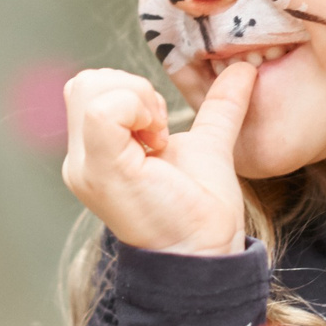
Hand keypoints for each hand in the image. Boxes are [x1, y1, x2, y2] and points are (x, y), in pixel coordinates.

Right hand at [61, 61, 254, 255]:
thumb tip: (244, 71)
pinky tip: (156, 144)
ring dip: (136, 99)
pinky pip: (103, 110)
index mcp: (97, 153)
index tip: (163, 127)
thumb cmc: (201, 213)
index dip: (129, 91)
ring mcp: (85, 166)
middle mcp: (81, 159)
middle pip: (86, 82)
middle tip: (161, 129)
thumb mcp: (208, 145)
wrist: (204, 254)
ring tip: (159, 138)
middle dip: (132, 89)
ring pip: (90, 87)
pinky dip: (136, 110)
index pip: (90, 88)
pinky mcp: (101, 170)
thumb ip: (219, 107)